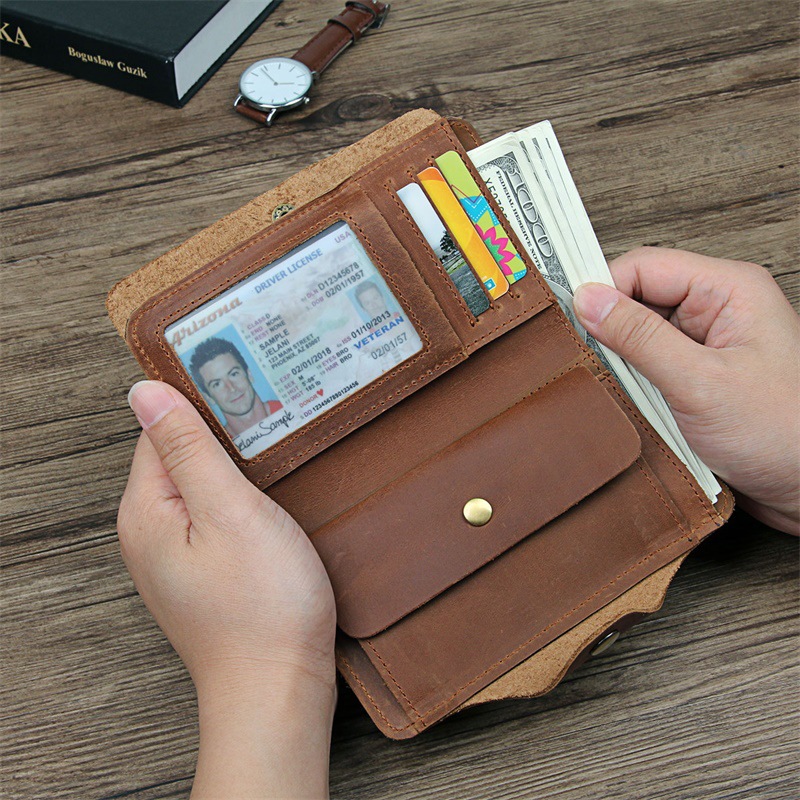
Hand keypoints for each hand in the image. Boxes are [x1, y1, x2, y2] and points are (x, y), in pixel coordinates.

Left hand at [119, 380, 335, 798]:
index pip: (160, 432)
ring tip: (281, 451)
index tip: (247, 386)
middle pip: (181, 458)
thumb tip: (144, 391)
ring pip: (204, 488)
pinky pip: (218, 517)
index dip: (203, 404)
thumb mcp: (228, 509)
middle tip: (275, 415)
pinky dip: (244, 500)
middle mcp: (151, 533)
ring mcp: (178, 557)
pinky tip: (275, 497)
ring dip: (239, 467)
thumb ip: (187, 448)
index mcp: (145, 511)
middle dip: (225, 436)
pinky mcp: (207, 574)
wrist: (280, 689)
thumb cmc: (261, 603)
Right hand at [573, 247, 799, 533]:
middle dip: (611, 332)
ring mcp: (706, 345)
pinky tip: (637, 407)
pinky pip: (648, 368)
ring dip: (624, 365)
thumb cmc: (784, 434)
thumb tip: (587, 300)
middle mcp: (717, 311)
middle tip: (594, 363)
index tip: (572, 320)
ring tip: (626, 392)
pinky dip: (635, 387)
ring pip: (638, 337)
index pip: (644, 266)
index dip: (604, 289)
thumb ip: (639, 338)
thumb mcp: (701, 383)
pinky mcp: (697, 377)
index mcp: (728, 290)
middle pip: (638, 300)